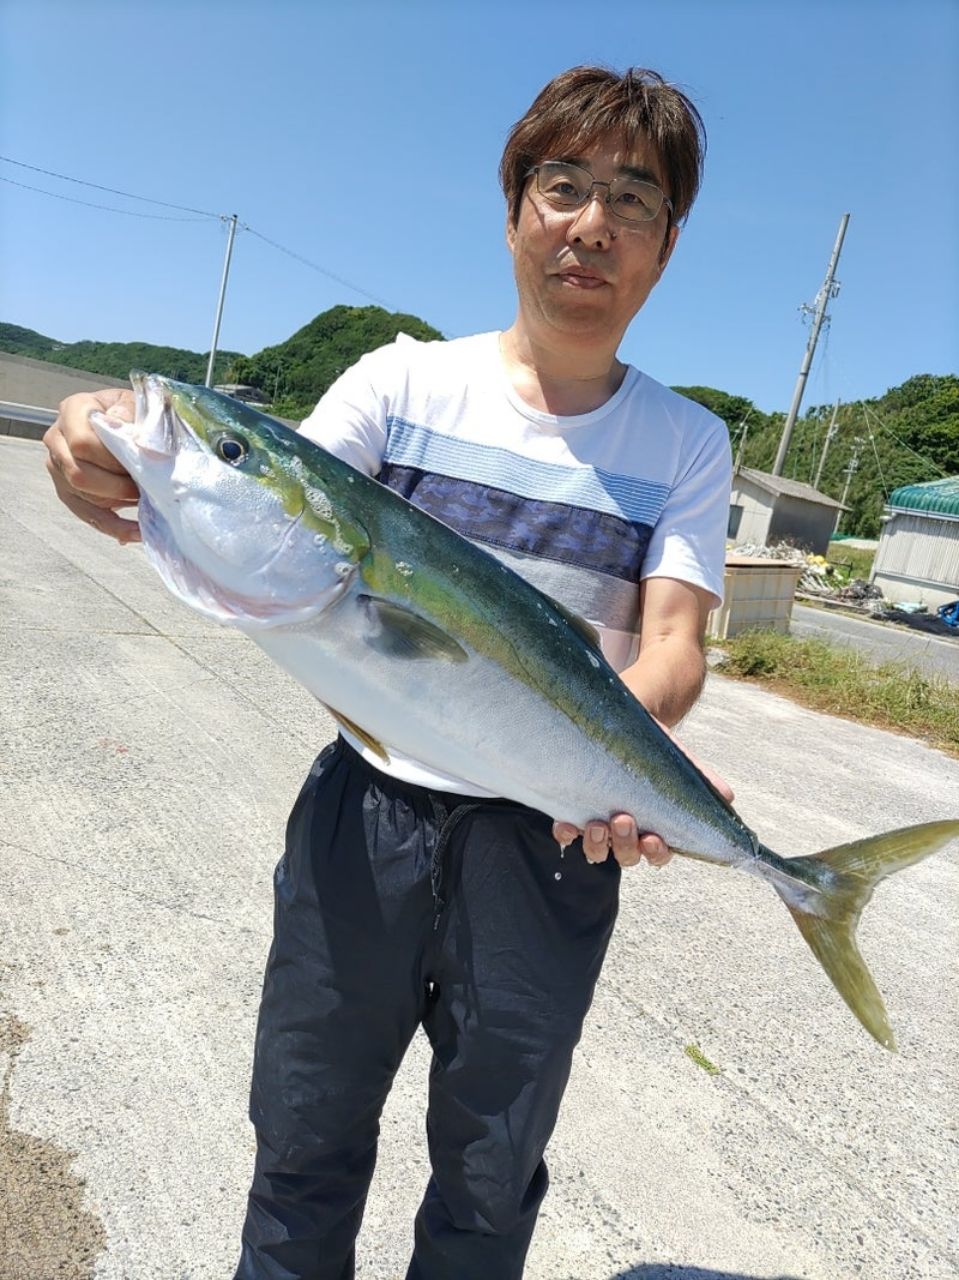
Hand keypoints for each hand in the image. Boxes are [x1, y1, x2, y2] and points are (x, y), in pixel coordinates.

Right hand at [43, 389, 140, 541]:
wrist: (127, 421)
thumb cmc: (135, 412)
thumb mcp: (141, 406)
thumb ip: (140, 419)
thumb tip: (139, 445)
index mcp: (74, 409)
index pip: (82, 443)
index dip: (111, 460)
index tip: (138, 465)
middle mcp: (57, 437)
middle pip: (78, 473)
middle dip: (116, 486)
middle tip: (144, 488)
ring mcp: (58, 466)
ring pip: (81, 495)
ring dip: (118, 503)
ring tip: (146, 505)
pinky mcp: (67, 491)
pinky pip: (88, 515)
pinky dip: (114, 527)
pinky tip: (136, 532)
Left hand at [552, 729, 733, 868]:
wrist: (620, 723)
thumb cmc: (654, 749)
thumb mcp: (678, 762)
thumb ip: (702, 779)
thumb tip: (728, 795)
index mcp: (655, 827)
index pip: (659, 854)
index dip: (656, 853)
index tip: (653, 839)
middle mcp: (626, 833)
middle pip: (627, 856)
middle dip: (625, 844)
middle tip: (623, 820)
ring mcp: (598, 824)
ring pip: (598, 851)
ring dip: (596, 844)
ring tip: (596, 822)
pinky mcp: (574, 811)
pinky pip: (568, 834)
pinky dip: (566, 833)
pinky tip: (565, 823)